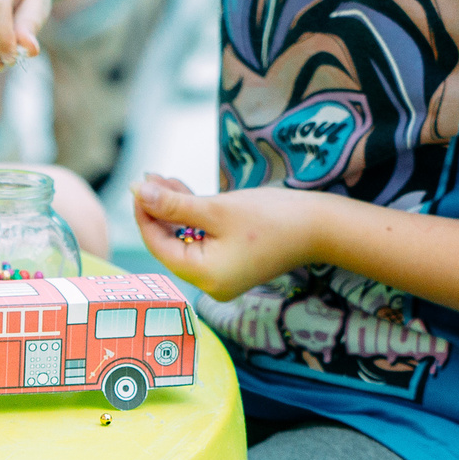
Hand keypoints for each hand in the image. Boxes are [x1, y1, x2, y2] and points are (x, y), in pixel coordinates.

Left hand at [134, 174, 330, 300]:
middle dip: (158, 209)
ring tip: (163, 178)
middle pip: (170, 243)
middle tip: (148, 176)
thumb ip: (175, 204)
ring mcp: (221, 274)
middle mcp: (209, 283)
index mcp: (204, 276)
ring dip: (174, 209)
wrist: (320, 227)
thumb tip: (139, 192)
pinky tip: (183, 192)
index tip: (138, 184)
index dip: (145, 214)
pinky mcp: (231, 262)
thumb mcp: (217, 208)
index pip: (159, 245)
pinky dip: (193, 218)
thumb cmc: (272, 217)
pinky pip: (202, 240)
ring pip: (185, 239)